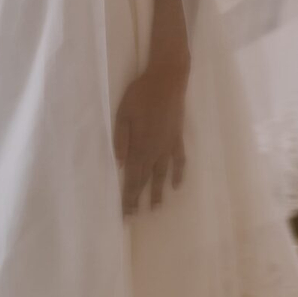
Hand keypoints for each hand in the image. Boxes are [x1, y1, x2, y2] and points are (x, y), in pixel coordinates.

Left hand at [113, 58, 187, 215]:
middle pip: (146, 179)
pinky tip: (176, 185)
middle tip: (134, 216)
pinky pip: (179, 161)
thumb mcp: (123, 114)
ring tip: (156, 207)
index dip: (129, 196)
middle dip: (139, 198)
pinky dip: (178, 174)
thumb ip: (121, 139)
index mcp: (140, 146)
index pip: (132, 178)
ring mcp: (168, 146)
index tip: (125, 213)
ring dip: (157, 191)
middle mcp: (155, 151)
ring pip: (162, 174)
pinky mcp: (178, 138)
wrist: (167, 80)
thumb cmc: (141, 94)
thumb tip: (118, 164)